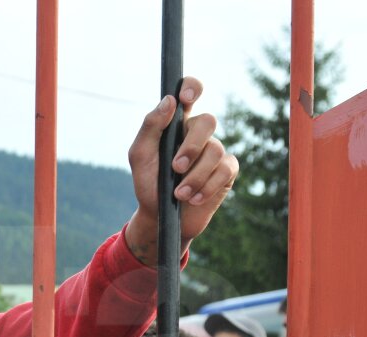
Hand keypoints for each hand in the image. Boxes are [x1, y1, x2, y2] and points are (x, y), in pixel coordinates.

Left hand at [125, 77, 238, 264]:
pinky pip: (225, 170)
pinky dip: (207, 186)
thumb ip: (151, 127)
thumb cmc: (149, 184)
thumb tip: (169, 101)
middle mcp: (198, 134)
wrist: (160, 218)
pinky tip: (194, 198)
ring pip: (215, 151)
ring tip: (179, 193)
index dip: (192, 88)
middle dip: (191, 147)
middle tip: (175, 168)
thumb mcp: (140, 156)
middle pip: (208, 121)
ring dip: (194, 176)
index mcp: (176, 124)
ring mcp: (214, 151)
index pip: (189, 92)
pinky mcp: (226, 171)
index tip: (185, 100)